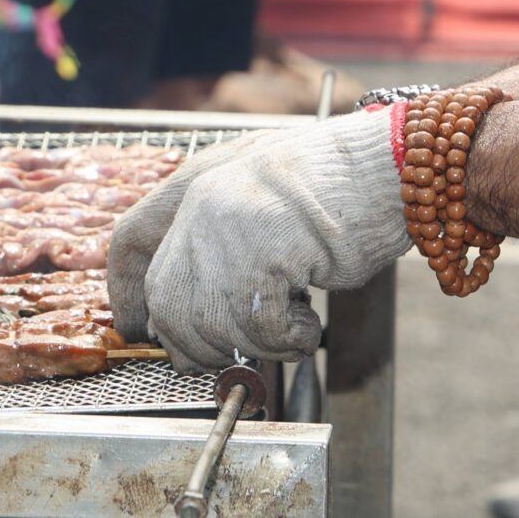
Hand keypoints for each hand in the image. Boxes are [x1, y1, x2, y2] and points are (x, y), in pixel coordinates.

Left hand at [108, 110, 409, 367]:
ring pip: (208, 322)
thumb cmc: (338, 187)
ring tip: (289, 328)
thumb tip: (188, 320)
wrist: (390, 166)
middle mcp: (202, 200)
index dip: (127, 292)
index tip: (137, 326)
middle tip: (232, 352)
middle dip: (193, 341)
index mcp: (197, 180)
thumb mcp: (259, 196)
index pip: (131, 240)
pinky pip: (257, 327)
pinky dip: (287, 341)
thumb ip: (218, 241)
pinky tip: (308, 324)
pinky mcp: (261, 252)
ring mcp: (228, 225)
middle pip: (166, 299)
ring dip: (251, 344)